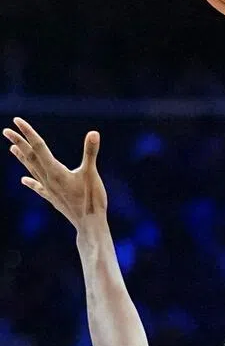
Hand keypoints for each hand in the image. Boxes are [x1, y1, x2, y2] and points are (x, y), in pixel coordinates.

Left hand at [5, 118, 107, 232]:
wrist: (89, 225)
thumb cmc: (92, 200)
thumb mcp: (92, 174)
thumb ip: (91, 153)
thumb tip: (94, 133)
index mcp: (55, 171)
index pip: (39, 147)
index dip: (28, 132)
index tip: (17, 121)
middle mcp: (48, 179)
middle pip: (31, 157)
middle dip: (19, 143)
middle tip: (7, 131)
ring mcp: (49, 189)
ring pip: (32, 170)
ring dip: (22, 158)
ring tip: (12, 148)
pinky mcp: (53, 198)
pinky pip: (38, 187)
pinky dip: (30, 182)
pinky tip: (23, 180)